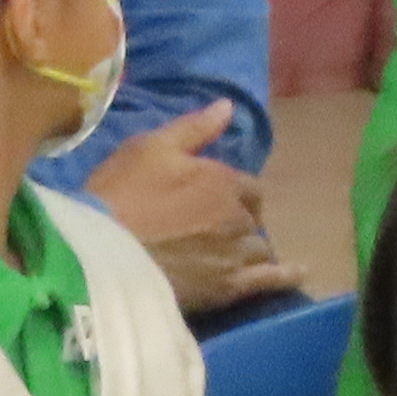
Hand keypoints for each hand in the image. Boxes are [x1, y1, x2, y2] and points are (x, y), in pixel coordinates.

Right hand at [88, 101, 297, 314]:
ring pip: (258, 250)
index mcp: (222, 180)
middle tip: (217, 232)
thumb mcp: (149, 148)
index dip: (235, 195)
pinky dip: (285, 277)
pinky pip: (268, 281)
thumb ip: (193, 128)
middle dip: (240, 223)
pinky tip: (299, 274)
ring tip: (235, 256)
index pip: (248, 187)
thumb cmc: (119, 195)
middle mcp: (237, 216)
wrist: (97, 253)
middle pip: (252, 220)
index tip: (217, 203)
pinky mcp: (227, 288)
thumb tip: (228, 106)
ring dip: (249, 250)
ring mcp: (234, 254)